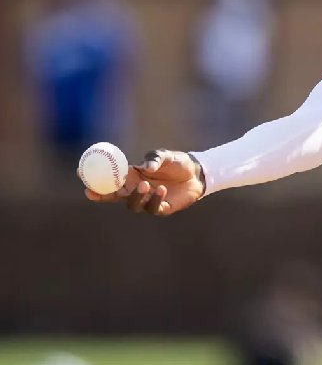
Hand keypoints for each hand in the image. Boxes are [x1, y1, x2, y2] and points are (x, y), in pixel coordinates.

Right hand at [84, 150, 205, 215]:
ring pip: (132, 205)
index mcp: (132, 176)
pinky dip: (154, 200)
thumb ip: (154, 159)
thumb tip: (145, 168)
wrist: (198, 172)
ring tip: (145, 184)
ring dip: (135, 196)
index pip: (109, 180)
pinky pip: (153, 208)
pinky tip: (161, 189)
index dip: (94, 178)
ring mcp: (148, 200)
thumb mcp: (165, 156)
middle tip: (94, 191)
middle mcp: (136, 190)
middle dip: (101, 196)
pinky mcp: (162, 208)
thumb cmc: (177, 162)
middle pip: (113, 197)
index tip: (81, 172)